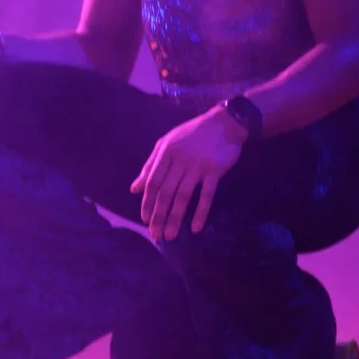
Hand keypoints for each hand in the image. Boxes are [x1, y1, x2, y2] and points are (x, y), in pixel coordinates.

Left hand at [131, 106, 247, 241]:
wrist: (224, 122)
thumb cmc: (193, 133)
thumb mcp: (167, 143)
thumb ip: (150, 165)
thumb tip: (134, 189)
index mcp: (166, 153)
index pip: (153, 182)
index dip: (147, 203)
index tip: (145, 220)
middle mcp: (180, 160)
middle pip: (166, 192)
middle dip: (159, 216)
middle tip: (156, 235)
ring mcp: (198, 166)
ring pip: (183, 196)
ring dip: (175, 218)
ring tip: (170, 236)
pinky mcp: (215, 171)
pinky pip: (206, 195)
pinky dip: (200, 212)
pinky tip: (194, 228)